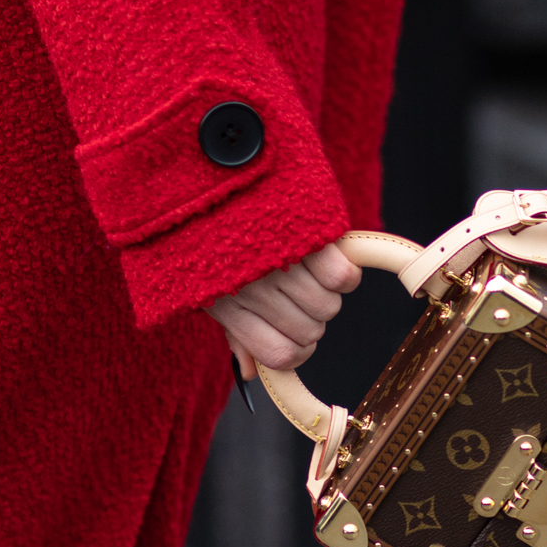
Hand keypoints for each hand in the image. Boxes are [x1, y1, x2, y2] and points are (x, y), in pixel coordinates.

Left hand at [205, 243, 361, 373]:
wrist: (204, 172)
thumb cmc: (203, 235)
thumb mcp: (205, 288)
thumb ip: (232, 332)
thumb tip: (250, 373)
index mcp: (226, 307)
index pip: (281, 356)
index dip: (298, 350)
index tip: (297, 335)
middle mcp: (252, 289)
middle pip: (310, 332)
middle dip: (313, 319)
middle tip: (301, 293)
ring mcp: (278, 263)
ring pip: (328, 306)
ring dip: (328, 293)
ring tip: (311, 270)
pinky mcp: (303, 237)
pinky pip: (343, 277)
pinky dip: (342, 271)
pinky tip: (325, 256)